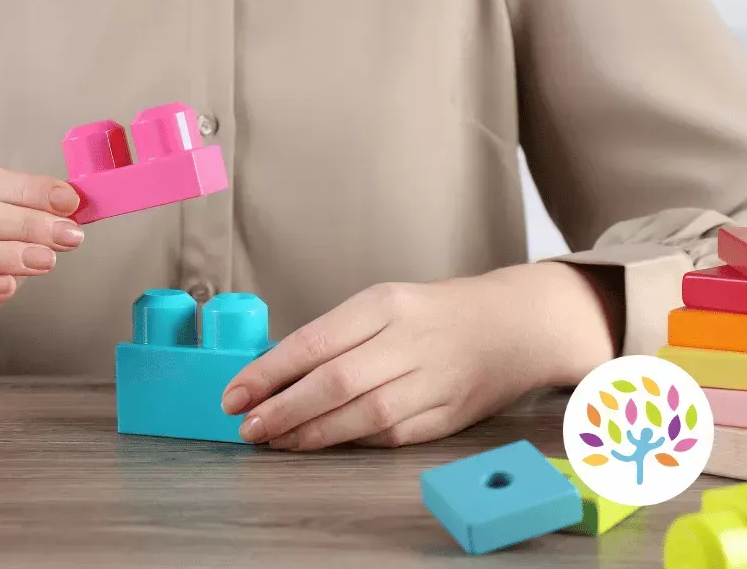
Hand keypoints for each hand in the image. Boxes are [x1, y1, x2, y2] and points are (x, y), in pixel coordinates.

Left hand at [220, 262, 618, 449]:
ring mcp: (433, 380)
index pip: (314, 341)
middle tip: (247, 426)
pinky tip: (320, 442)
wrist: (513, 326)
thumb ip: (333, 337)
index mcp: (385, 304)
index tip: (234, 395)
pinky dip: (351, 440)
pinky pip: (390, 435)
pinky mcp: (448, 415)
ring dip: (311, 433)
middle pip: (334, 381)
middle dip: (283, 409)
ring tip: (275, 439)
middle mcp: (409, 340)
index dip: (268, 373)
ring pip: (362, 415)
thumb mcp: (382, 305)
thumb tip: (271, 375)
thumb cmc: (432, 314)